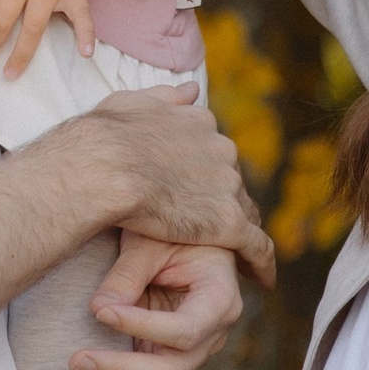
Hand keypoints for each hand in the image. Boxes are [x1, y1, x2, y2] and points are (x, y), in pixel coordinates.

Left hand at [71, 238, 245, 369]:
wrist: (178, 241)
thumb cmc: (167, 233)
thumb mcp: (149, 243)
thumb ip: (127, 275)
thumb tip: (100, 309)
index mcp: (220, 297)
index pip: (185, 330)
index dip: (142, 326)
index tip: (99, 311)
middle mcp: (214, 332)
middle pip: (172, 369)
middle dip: (122, 369)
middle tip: (76, 359)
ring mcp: (196, 352)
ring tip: (76, 367)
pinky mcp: (175, 361)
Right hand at [81, 88, 273, 282]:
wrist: (104, 168)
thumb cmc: (106, 138)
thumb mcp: (132, 102)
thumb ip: (165, 98)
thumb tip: (191, 90)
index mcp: (200, 124)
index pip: (213, 153)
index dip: (208, 173)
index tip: (202, 190)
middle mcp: (221, 151)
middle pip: (230, 182)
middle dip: (223, 200)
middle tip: (213, 226)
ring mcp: (227, 187)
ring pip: (244, 212)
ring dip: (241, 231)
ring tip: (240, 256)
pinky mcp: (228, 223)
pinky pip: (256, 246)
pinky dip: (262, 263)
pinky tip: (264, 280)